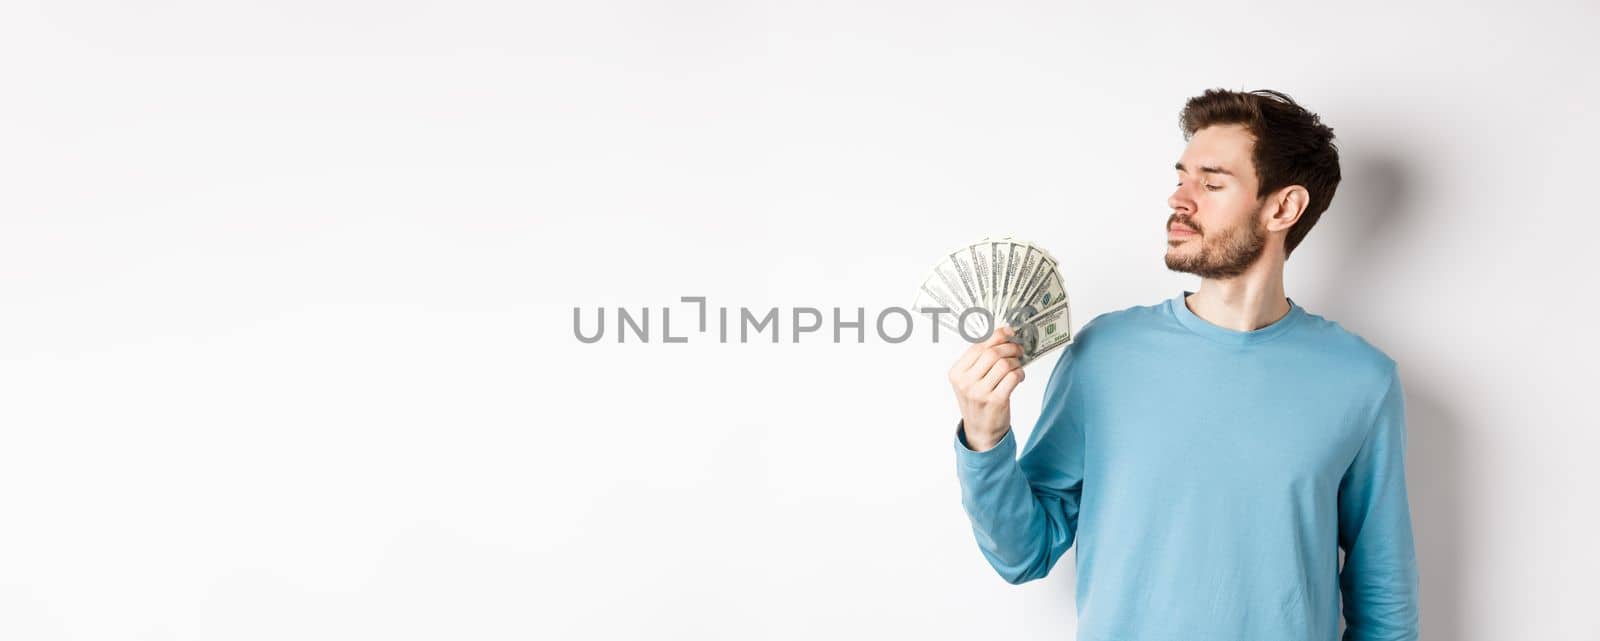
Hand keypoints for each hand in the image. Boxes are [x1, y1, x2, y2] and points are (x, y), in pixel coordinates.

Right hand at [948, 324, 1025, 451]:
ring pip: (1004, 364)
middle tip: (1018, 349)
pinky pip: (1013, 377)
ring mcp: (980, 392)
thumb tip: (1001, 334)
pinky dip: (1020, 373)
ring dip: (1016, 362)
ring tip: (1017, 366)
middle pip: (992, 353)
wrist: (980, 430)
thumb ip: (980, 359)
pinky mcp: (996, 401)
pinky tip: (1019, 377)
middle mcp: (966, 382)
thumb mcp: (970, 380)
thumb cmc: (977, 401)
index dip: (996, 336)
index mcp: (957, 373)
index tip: (1008, 332)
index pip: (978, 347)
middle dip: (1010, 347)